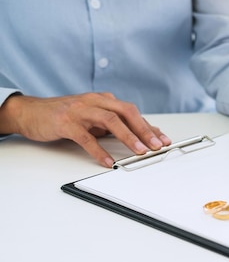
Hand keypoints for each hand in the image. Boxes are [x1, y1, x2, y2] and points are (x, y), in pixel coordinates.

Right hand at [0, 93, 170, 166]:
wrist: (31, 112)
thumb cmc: (65, 116)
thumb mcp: (94, 118)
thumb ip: (114, 125)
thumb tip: (141, 137)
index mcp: (104, 100)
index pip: (133, 113)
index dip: (150, 127)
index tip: (164, 140)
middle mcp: (95, 101)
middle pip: (126, 112)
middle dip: (144, 130)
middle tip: (156, 146)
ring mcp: (81, 110)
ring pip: (110, 121)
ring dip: (128, 137)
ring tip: (139, 152)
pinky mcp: (66, 122)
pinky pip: (86, 138)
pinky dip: (99, 151)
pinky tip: (108, 162)